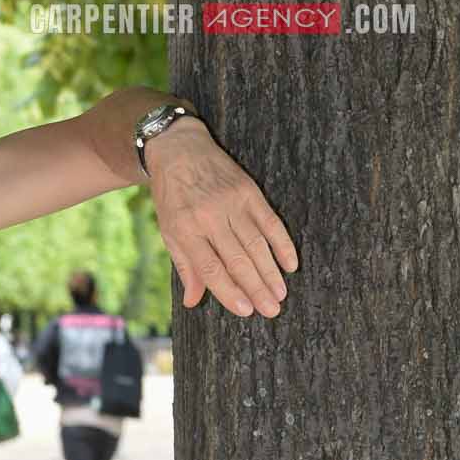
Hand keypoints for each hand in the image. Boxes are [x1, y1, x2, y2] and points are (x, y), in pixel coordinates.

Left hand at [146, 122, 297, 317]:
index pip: (211, 268)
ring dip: (271, 271)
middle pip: (238, 259)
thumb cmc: (172, 196)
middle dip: (256, 288)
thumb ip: (184, 266)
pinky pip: (270, 221)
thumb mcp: (169, 231)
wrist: (180, 148)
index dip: (229, 291)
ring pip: (256, 243)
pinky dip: (282, 243)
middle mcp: (210, 217)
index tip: (245, 311)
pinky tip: (290, 263)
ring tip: (281, 295)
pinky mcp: (249, 190)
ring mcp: (232, 202)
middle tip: (272, 311)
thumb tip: (193, 301)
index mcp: (186, 229)